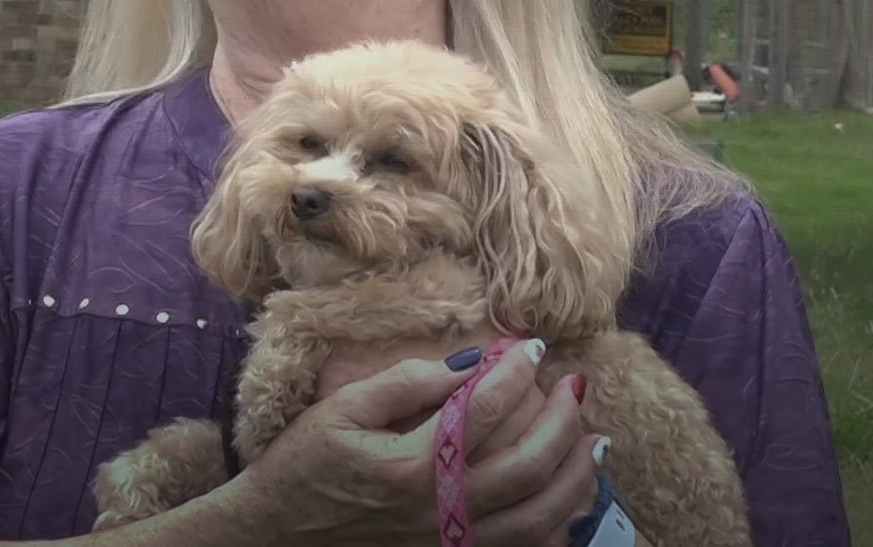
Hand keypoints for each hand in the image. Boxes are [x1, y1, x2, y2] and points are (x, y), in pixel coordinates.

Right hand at [232, 340, 598, 546]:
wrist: (278, 534)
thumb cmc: (303, 465)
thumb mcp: (340, 409)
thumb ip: (403, 383)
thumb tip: (466, 362)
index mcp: (411, 466)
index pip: (482, 410)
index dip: (515, 372)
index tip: (531, 345)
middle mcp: (440, 510)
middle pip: (528, 465)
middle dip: (563, 420)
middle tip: (576, 386)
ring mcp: (451, 542)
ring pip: (542, 517)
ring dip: (577, 475)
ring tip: (594, 438)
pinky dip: (559, 524)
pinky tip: (571, 496)